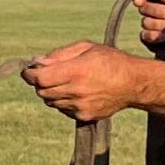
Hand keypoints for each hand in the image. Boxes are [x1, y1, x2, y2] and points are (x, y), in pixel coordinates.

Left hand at [22, 41, 152, 121]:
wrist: (135, 83)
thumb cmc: (111, 61)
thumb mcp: (87, 47)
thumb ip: (59, 54)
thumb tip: (37, 62)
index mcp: (76, 71)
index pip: (39, 78)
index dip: (29, 74)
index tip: (28, 70)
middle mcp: (76, 91)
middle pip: (41, 91)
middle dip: (40, 82)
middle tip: (48, 74)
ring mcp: (80, 106)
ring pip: (51, 101)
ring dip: (52, 92)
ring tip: (67, 82)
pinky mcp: (84, 116)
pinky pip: (63, 110)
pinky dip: (63, 101)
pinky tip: (77, 92)